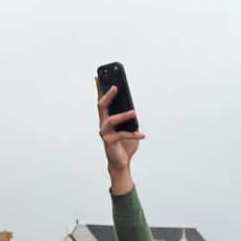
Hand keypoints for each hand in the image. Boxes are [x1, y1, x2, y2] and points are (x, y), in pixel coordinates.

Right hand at [96, 78, 143, 193]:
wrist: (122, 163)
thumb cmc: (125, 144)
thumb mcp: (130, 129)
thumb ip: (130, 119)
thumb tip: (132, 109)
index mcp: (107, 119)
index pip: (102, 102)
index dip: (99, 89)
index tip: (98, 77)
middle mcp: (103, 124)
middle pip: (101, 106)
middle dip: (107, 95)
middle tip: (115, 87)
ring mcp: (105, 133)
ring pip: (111, 120)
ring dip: (123, 115)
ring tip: (133, 112)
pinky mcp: (109, 142)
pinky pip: (122, 135)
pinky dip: (133, 134)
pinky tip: (142, 134)